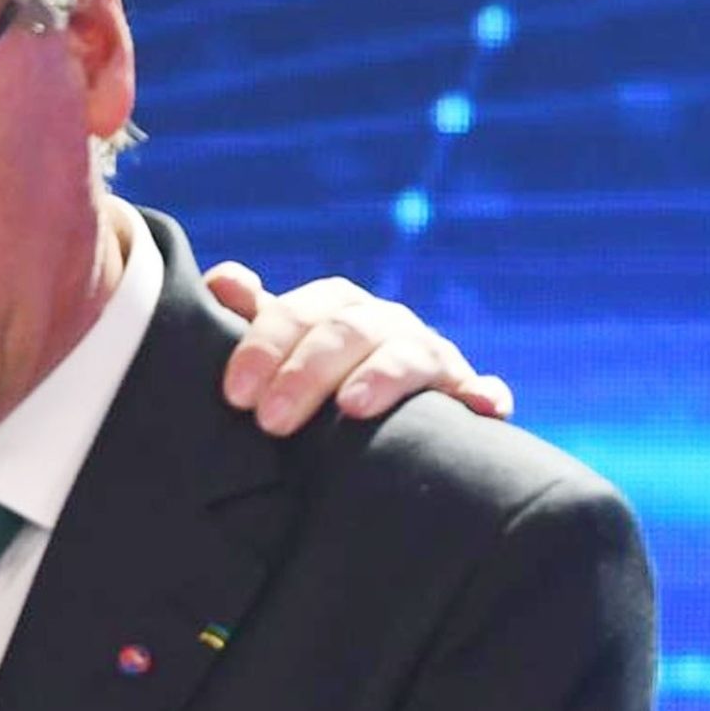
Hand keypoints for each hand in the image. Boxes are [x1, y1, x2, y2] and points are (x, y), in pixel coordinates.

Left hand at [205, 261, 514, 434]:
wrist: (371, 430)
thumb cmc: (311, 387)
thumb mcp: (279, 353)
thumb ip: (250, 320)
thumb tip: (223, 280)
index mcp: (336, 309)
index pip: (299, 313)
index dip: (265, 347)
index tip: (236, 395)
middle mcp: (385, 324)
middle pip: (348, 331)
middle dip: (308, 372)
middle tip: (272, 422)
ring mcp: (430, 358)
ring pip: (410, 353)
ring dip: (384, 375)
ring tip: (354, 405)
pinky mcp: (466, 396)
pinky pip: (482, 391)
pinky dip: (485, 394)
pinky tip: (483, 407)